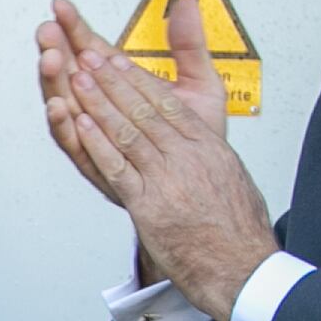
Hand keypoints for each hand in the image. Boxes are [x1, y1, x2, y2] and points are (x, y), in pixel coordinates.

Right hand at [37, 0, 232, 205]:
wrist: (202, 186)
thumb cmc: (197, 140)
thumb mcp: (200, 85)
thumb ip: (189, 46)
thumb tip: (188, 5)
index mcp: (122, 86)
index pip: (91, 50)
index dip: (75, 27)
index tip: (62, 7)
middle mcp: (101, 109)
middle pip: (69, 75)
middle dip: (56, 50)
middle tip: (48, 32)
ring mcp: (95, 135)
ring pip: (65, 105)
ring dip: (54, 82)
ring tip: (51, 60)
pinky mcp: (96, 162)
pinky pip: (74, 143)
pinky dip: (64, 125)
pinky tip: (60, 105)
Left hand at [63, 5, 277, 317]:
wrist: (242, 265)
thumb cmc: (237, 229)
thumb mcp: (230, 178)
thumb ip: (209, 155)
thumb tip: (197, 143)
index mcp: (207, 147)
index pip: (168, 103)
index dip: (138, 79)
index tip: (118, 60)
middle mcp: (188, 156)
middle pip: (144, 109)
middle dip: (113, 80)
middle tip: (89, 55)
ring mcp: (167, 179)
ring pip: (128, 131)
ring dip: (99, 102)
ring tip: (78, 78)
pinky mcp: (150, 205)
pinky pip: (119, 168)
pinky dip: (98, 143)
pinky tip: (81, 124)